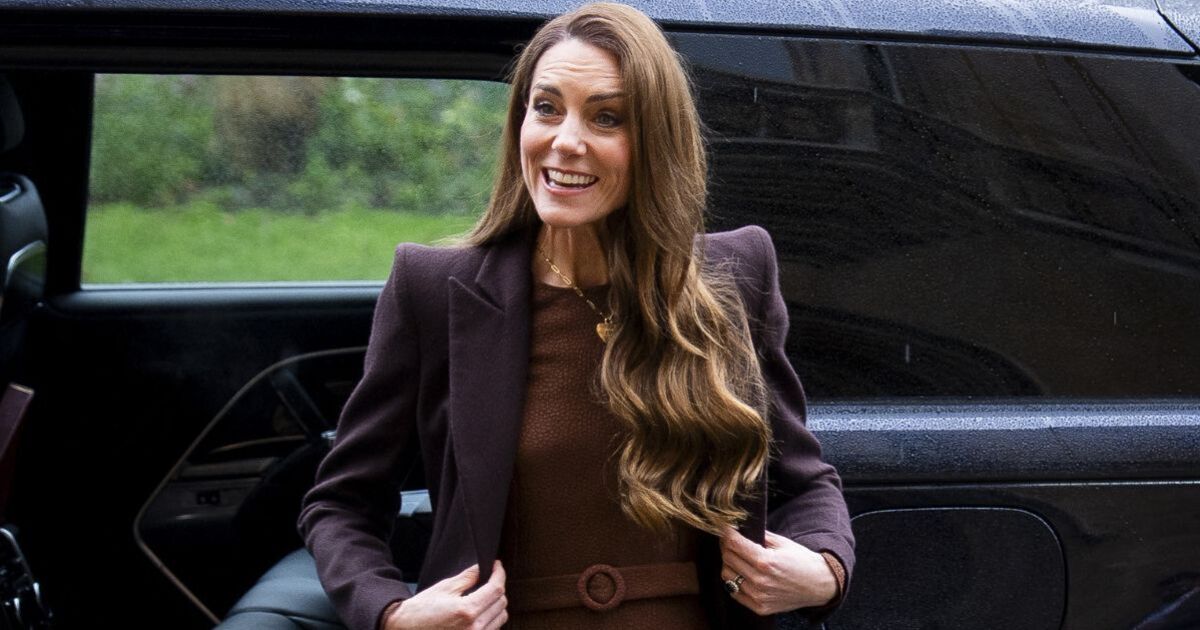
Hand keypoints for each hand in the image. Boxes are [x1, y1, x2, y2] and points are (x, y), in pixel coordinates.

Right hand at [384, 560, 507, 628]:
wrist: (406, 629)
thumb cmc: (421, 610)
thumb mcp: (445, 588)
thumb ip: (468, 577)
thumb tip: (482, 568)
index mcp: (467, 611)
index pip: (496, 589)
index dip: (499, 574)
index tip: (496, 566)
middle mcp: (475, 628)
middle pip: (501, 603)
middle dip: (497, 588)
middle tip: (488, 579)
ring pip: (500, 618)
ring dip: (495, 605)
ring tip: (483, 596)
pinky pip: (492, 629)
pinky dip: (490, 619)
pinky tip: (478, 612)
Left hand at [718, 528, 836, 615]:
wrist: (819, 585)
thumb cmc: (802, 561)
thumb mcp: (782, 543)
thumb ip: (759, 536)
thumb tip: (740, 529)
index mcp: (766, 561)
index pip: (734, 544)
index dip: (726, 533)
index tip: (726, 528)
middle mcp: (760, 580)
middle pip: (728, 558)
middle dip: (726, 546)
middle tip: (730, 540)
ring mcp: (758, 596)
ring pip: (727, 576)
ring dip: (728, 563)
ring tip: (736, 557)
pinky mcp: (759, 607)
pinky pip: (734, 592)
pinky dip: (734, 581)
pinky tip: (741, 573)